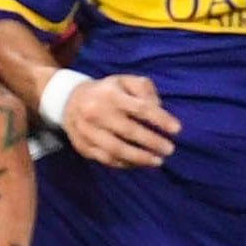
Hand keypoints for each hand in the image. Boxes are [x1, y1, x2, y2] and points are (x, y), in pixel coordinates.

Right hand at [63, 74, 179, 167]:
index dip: (160, 119)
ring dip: (140, 158)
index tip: (177, 129)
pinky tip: (138, 163)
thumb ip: (145, 89)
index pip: (140, 108)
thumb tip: (158, 108)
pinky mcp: (83, 146)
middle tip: (169, 150)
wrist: (68, 101)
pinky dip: (125, 164)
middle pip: (129, 131)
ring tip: (157, 161)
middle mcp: (97, 113)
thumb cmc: (106, 91)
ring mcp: (88, 131)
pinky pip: (106, 159)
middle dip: (153, 142)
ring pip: (116, 149)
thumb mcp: (125, 81)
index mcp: (110, 94)